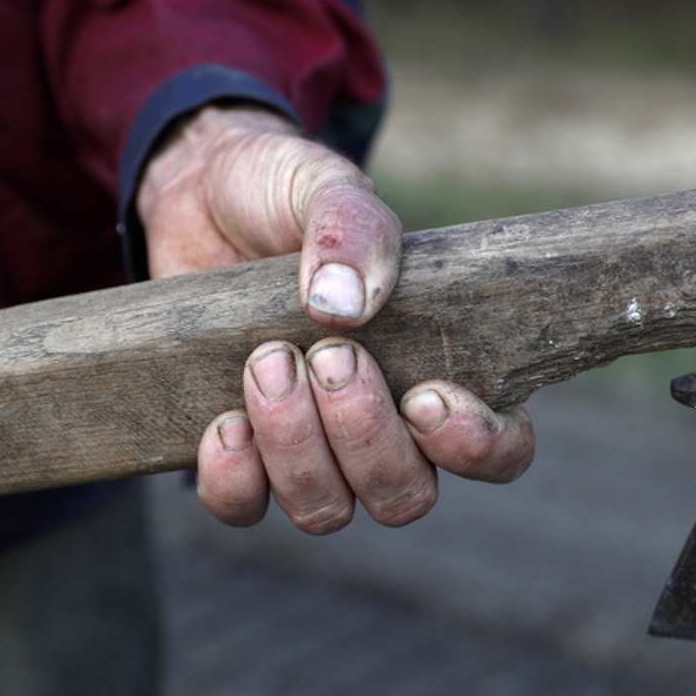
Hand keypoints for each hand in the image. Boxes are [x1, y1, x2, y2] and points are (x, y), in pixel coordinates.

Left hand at [136, 104, 533, 532]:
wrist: (196, 195)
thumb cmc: (285, 194)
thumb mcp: (324, 186)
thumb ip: (351, 229)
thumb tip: (345, 305)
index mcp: (441, 368)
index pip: (499, 450)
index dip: (476, 447)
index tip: (427, 396)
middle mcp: (385, 429)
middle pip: (404, 495)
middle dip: (363, 434)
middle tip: (327, 354)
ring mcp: (311, 451)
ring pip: (328, 509)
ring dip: (297, 447)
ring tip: (267, 362)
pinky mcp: (240, 456)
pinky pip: (244, 508)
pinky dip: (235, 477)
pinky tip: (225, 422)